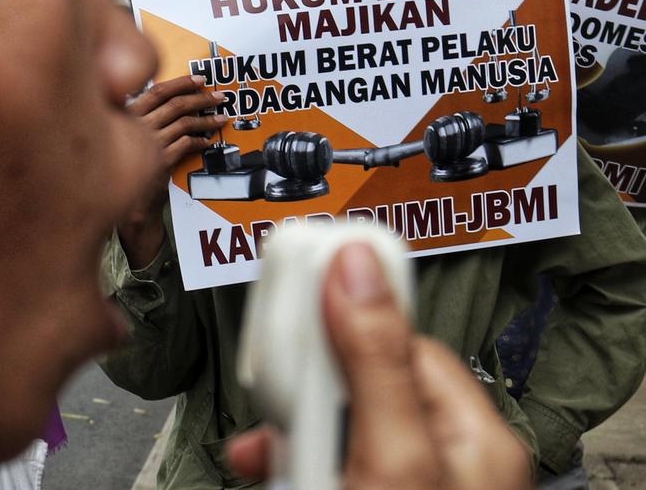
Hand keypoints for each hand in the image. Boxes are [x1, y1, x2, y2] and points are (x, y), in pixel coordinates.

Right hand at [116, 74, 225, 268]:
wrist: (127, 196)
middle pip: (176, 105)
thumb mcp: (132, 132)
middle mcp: (137, 125)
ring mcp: (148, 142)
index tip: (200, 80)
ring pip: (185, 124)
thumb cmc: (130, 162)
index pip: (158, 91)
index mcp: (128, 113)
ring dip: (207, 121)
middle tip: (219, 97)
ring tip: (220, 120)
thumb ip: (149, 115)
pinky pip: (187, 144)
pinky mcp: (160, 160)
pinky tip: (207, 142)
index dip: (181, 83)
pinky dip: (200, 141)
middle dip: (202, 99)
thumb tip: (179, 99)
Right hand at [227, 245, 532, 489]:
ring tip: (260, 448)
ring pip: (334, 422)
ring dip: (286, 426)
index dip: (341, 319)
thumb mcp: (388, 459)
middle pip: (360, 378)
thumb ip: (372, 363)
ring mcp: (408, 482)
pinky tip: (266, 466)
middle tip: (268, 391)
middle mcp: (447, 458)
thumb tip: (356, 266)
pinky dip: (289, 458)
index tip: (295, 287)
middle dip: (303, 382)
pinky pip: (324, 458)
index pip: (401, 337)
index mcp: (474, 437)